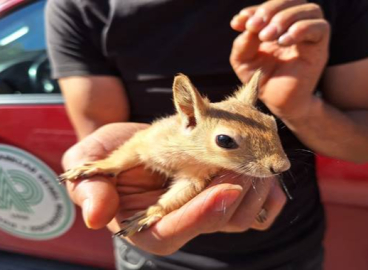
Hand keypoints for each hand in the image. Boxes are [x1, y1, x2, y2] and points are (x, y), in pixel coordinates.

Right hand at [62, 123, 286, 254]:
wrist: (141, 145)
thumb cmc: (112, 156)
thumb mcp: (90, 163)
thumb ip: (88, 187)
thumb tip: (96, 216)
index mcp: (147, 225)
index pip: (175, 231)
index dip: (200, 214)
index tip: (224, 188)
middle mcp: (181, 225)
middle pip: (217, 222)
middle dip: (237, 193)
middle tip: (250, 163)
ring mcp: (205, 214)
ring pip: (240, 216)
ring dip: (255, 189)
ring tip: (258, 160)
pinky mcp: (223, 202)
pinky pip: (257, 211)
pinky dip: (268, 197)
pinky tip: (267, 175)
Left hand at [230, 0, 329, 120]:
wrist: (279, 102)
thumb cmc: (262, 80)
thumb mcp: (243, 62)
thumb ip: (242, 43)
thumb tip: (246, 25)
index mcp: (276, 24)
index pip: (270, 5)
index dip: (254, 10)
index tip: (238, 23)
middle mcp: (295, 25)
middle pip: (291, 0)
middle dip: (270, 10)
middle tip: (254, 27)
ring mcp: (309, 35)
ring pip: (309, 9)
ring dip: (285, 18)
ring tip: (267, 36)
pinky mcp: (320, 48)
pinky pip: (320, 28)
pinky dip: (301, 29)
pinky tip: (282, 42)